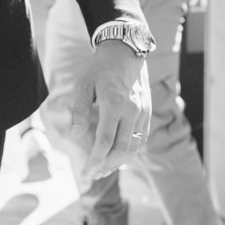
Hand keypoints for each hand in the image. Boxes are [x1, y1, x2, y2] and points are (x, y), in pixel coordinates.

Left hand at [68, 41, 149, 184]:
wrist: (126, 50)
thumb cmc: (100, 66)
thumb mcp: (83, 84)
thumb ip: (80, 111)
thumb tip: (77, 134)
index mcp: (114, 105)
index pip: (105, 142)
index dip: (96, 160)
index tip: (87, 172)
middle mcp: (131, 111)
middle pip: (122, 149)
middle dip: (108, 165)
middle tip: (94, 174)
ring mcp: (142, 112)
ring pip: (134, 146)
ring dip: (120, 161)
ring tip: (105, 168)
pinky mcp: (148, 111)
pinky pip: (142, 137)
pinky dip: (132, 150)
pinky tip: (120, 154)